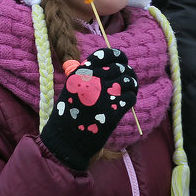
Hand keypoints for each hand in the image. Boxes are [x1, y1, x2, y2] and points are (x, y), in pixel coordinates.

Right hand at [40, 48, 138, 170]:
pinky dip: (130, 99)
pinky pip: (130, 97)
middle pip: (121, 68)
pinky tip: (125, 104)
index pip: (107, 54)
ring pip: (129, 81)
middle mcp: (92, 80)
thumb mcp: (72, 88)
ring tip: (129, 91)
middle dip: (127, 74)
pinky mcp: (112, 111)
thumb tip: (113, 64)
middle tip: (127, 82)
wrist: (64, 141)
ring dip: (132, 85)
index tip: (123, 62)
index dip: (119, 57)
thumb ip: (89, 74)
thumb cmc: (69, 114)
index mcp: (81, 72)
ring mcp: (103, 95)